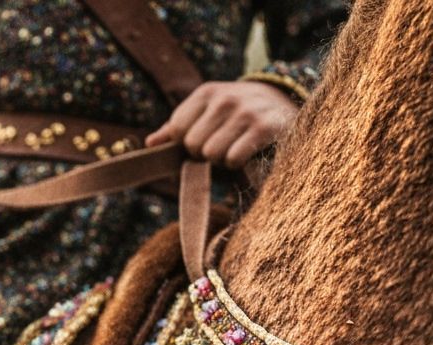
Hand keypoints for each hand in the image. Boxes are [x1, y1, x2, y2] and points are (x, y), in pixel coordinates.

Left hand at [145, 81, 298, 168]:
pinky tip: (247, 151)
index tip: (202, 137)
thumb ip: (176, 128)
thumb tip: (149, 143)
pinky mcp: (263, 128)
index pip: (177, 129)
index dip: (186, 142)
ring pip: (212, 154)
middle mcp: (225, 98)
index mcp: (206, 93)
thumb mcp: (205, 113)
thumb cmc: (234, 115)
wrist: (282, 103)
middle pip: (193, 145)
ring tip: (234, 146)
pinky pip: (233, 159)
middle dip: (204, 153)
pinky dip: (237, 163)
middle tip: (221, 144)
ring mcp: (245, 112)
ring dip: (221, 159)